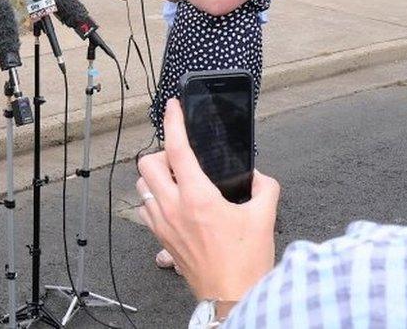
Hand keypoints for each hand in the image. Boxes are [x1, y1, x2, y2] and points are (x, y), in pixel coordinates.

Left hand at [136, 99, 279, 301]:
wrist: (231, 297)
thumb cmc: (245, 263)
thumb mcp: (264, 218)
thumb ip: (264, 188)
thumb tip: (259, 176)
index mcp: (198, 197)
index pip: (176, 150)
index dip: (173, 123)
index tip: (172, 107)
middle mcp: (173, 207)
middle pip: (146, 164)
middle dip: (160, 153)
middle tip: (179, 156)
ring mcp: (163, 223)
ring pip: (141, 186)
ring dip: (154, 177)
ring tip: (176, 180)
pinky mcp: (160, 239)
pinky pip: (145, 209)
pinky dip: (153, 200)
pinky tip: (171, 204)